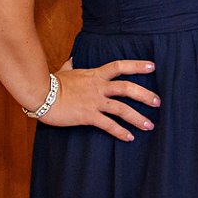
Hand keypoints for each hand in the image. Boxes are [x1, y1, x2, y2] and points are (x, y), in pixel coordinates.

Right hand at [38, 58, 159, 139]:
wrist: (39, 94)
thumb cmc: (50, 83)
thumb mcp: (64, 71)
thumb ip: (71, 65)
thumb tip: (72, 59)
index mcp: (95, 75)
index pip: (119, 66)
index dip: (137, 66)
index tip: (152, 67)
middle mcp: (98, 87)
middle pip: (128, 88)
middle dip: (145, 95)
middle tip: (158, 102)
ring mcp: (94, 102)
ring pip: (122, 108)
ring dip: (138, 118)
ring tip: (150, 125)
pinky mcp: (88, 116)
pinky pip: (108, 125)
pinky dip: (120, 132)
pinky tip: (130, 137)